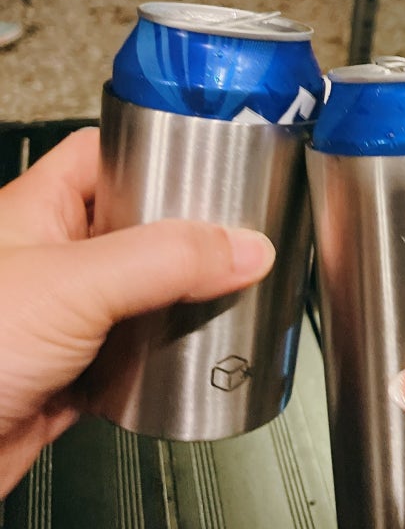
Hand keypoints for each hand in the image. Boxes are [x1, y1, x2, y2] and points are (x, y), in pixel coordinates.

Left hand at [0, 128, 274, 496]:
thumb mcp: (74, 286)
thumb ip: (165, 260)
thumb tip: (242, 247)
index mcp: (38, 212)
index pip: (107, 157)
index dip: (157, 154)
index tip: (210, 165)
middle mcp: (52, 261)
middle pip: (137, 230)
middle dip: (187, 240)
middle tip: (235, 241)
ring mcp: (64, 318)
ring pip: (141, 296)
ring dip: (181, 304)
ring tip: (226, 297)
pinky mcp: (73, 373)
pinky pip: (134, 356)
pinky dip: (163, 360)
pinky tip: (187, 359)